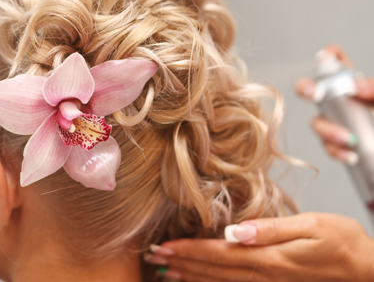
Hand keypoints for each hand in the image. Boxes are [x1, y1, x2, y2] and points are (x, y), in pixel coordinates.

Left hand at [145, 213, 373, 281]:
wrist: (367, 272)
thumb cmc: (342, 243)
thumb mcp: (311, 227)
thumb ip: (270, 229)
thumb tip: (234, 230)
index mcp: (268, 257)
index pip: (217, 253)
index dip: (188, 250)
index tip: (163, 247)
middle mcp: (263, 275)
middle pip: (212, 270)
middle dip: (180, 263)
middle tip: (152, 258)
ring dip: (190, 276)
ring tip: (165, 272)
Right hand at [296, 45, 373, 163]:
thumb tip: (355, 86)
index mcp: (352, 83)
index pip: (335, 62)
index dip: (326, 56)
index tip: (323, 57)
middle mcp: (338, 101)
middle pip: (312, 89)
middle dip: (306, 88)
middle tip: (313, 93)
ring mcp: (335, 121)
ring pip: (317, 122)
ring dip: (328, 130)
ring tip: (348, 138)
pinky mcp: (337, 143)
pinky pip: (328, 147)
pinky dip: (337, 151)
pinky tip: (350, 154)